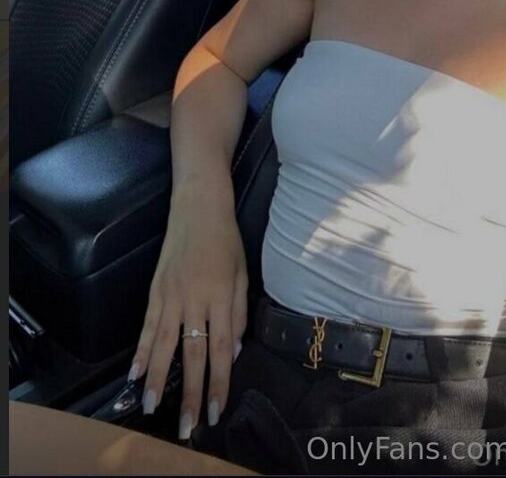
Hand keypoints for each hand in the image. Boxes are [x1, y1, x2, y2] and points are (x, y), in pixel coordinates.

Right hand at [128, 199, 247, 439]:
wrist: (199, 207)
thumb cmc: (226, 240)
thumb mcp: (243, 273)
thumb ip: (238, 313)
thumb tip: (232, 351)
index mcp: (221, 297)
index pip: (221, 351)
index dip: (218, 384)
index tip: (216, 411)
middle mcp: (195, 300)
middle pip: (192, 355)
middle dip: (190, 394)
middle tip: (187, 425)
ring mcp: (171, 295)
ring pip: (163, 346)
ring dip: (158, 380)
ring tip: (153, 407)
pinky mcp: (155, 289)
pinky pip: (146, 326)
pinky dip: (140, 351)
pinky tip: (135, 373)